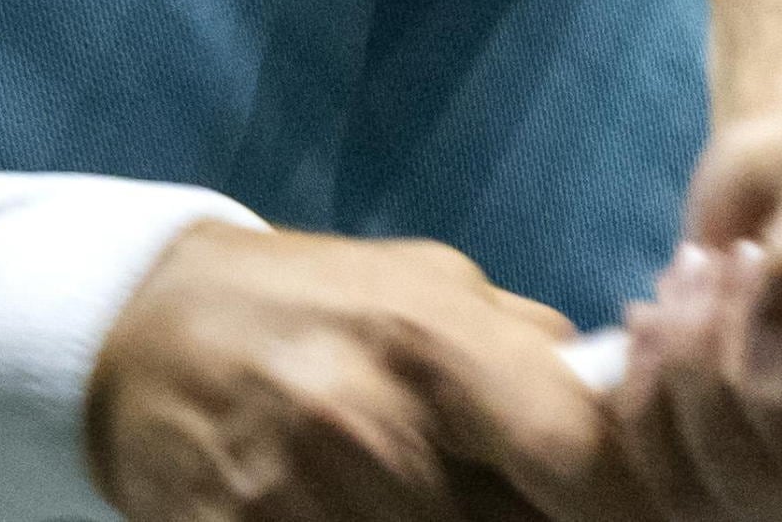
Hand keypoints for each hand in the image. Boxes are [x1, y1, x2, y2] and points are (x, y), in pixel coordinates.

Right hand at [91, 223, 640, 521]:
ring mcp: (300, 503)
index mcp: (435, 344)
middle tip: (521, 497)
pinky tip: (370, 513)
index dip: (632, 500)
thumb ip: (525, 345)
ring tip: (434, 498)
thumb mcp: (426, 282)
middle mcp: (373, 429)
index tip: (644, 506)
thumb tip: (627, 395)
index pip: (583, 460)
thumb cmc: (308, 302)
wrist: (138, 332)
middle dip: (533, 521)